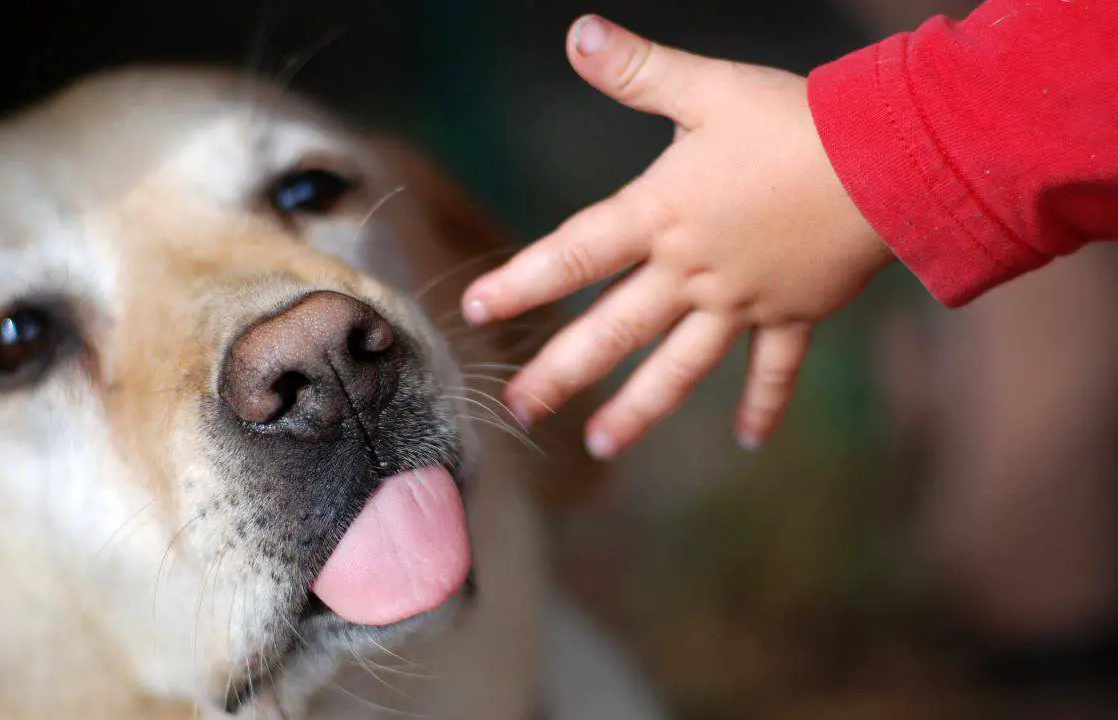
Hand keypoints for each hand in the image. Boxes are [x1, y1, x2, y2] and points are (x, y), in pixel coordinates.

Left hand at [461, 15, 892, 457]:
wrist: (889, 159)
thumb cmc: (795, 120)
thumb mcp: (708, 88)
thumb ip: (637, 70)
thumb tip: (576, 34)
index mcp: (662, 216)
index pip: (574, 255)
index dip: (521, 281)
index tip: (475, 310)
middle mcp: (692, 271)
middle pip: (614, 330)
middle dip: (562, 372)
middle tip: (518, 409)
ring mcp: (742, 302)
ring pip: (680, 367)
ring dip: (639, 409)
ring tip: (600, 445)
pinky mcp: (794, 314)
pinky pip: (775, 370)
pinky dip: (763, 404)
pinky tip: (746, 440)